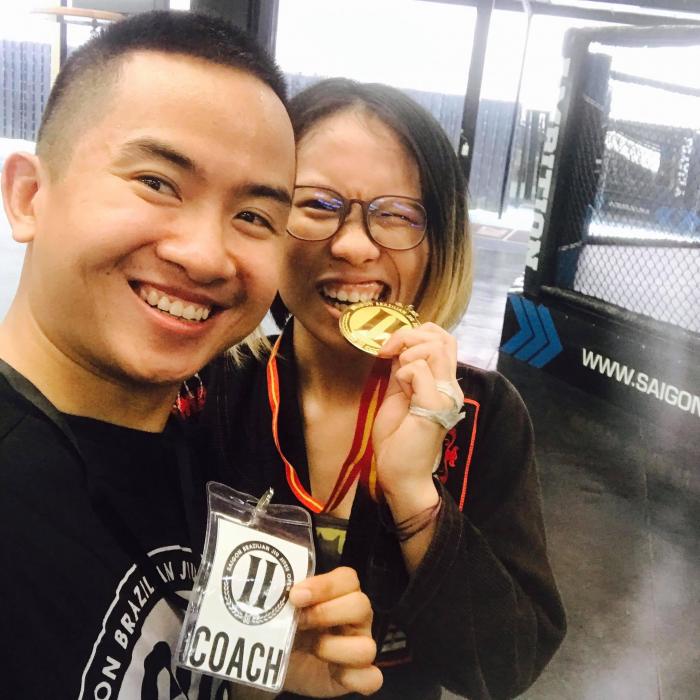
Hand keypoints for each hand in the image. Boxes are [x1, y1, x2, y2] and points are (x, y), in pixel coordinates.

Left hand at [284, 567, 381, 696]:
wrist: (277, 661)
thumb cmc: (286, 625)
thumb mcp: (283, 607)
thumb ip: (287, 595)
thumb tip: (285, 592)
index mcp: (342, 592)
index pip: (348, 579)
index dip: (324, 586)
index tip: (296, 596)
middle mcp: (356, 617)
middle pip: (361, 606)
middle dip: (327, 613)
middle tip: (300, 621)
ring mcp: (360, 646)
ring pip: (367, 646)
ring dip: (335, 648)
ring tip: (313, 649)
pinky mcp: (358, 676)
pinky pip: (371, 679)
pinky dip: (352, 677)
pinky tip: (333, 673)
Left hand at [373, 323, 461, 513]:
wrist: (400, 474)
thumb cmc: (398, 439)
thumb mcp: (397, 394)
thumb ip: (402, 371)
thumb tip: (397, 349)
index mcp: (442, 382)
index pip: (443, 339)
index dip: (416, 333)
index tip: (390, 349)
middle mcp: (449, 386)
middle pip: (442, 337)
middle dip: (409, 336)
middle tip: (389, 353)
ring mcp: (445, 395)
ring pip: (434, 348)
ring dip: (408, 353)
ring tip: (398, 376)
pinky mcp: (435, 405)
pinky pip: (420, 371)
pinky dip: (403, 373)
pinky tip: (400, 390)